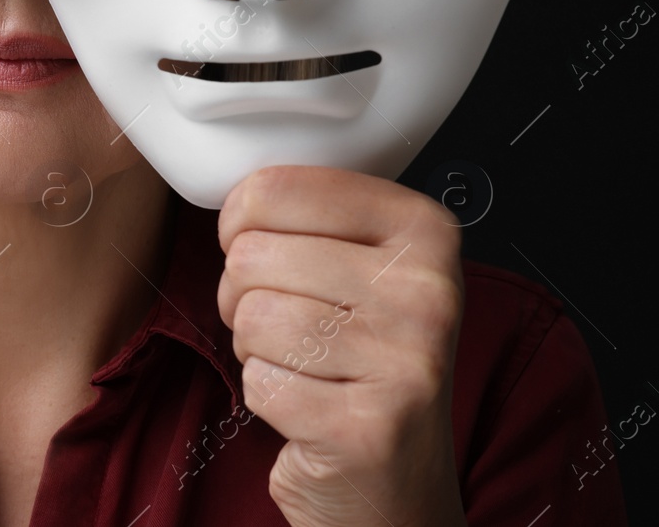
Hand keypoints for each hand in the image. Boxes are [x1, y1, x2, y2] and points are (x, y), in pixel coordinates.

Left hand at [216, 165, 466, 526]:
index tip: (269, 248)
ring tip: (303, 363)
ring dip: (255, 346)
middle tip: (291, 324)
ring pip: (251, 315)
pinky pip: (258, 380)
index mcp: (423, 229)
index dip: (241, 223)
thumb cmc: (363, 360)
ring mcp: (406, 361)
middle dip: (245, 294)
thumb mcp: (360, 265)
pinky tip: (309, 404)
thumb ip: (311, 213)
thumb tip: (235, 183)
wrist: (398, 481)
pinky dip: (266, 394)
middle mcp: (427, 290)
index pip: (275, 187)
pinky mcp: (368, 427)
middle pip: (251, 253)